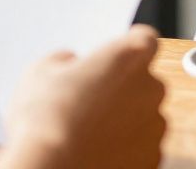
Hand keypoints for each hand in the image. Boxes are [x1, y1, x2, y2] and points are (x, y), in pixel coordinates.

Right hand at [0, 25, 165, 168]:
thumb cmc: (45, 119)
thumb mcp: (40, 71)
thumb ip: (64, 61)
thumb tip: (69, 66)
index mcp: (130, 55)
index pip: (144, 38)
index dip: (127, 47)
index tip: (114, 57)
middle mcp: (151, 88)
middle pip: (143, 81)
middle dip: (121, 88)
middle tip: (89, 100)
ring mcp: (155, 126)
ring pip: (142, 116)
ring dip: (123, 120)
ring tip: (87, 132)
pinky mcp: (152, 159)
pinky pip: (139, 147)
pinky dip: (124, 149)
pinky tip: (96, 151)